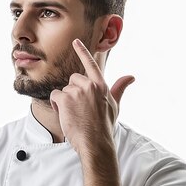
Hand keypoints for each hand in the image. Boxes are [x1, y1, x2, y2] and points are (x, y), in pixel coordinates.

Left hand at [49, 38, 134, 155]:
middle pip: (73, 80)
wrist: (96, 143)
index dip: (82, 52)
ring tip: (74, 116)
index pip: (91, 64)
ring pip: (63, 90)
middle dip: (73, 93)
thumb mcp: (115, 106)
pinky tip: (66, 115)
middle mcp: (89, 85)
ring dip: (65, 102)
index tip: (75, 41)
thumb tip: (131, 77)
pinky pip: (55, 96)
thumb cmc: (105, 127)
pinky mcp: (65, 98)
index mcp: (101, 86)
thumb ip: (119, 88)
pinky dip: (57, 106)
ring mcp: (77, 91)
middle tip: (79, 110)